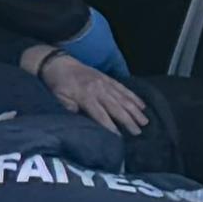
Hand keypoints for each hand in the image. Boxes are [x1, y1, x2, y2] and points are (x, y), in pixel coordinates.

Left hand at [34, 46, 148, 133]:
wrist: (59, 63)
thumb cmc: (58, 84)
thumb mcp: (59, 99)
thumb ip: (71, 110)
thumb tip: (83, 121)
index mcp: (86, 96)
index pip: (100, 114)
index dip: (110, 126)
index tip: (120, 138)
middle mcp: (99, 89)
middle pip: (116, 107)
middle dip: (128, 120)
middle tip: (138, 132)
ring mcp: (105, 82)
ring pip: (123, 98)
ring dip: (135, 110)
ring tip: (145, 121)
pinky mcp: (108, 78)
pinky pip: (124, 88)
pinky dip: (134, 97)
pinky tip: (142, 105)